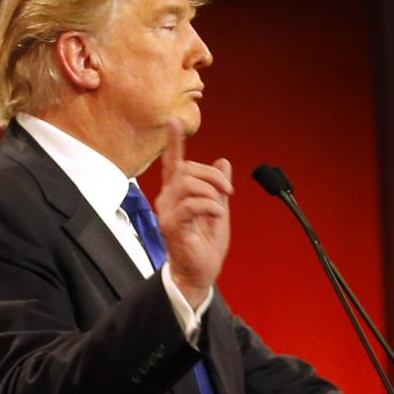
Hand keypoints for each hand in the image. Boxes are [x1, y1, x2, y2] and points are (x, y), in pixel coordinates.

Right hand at [153, 123, 230, 304]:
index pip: (173, 162)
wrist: (200, 272)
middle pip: (188, 169)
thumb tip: (224, 162)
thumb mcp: (218, 209)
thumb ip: (218, 187)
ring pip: (188, 183)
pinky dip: (209, 205)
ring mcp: (166, 212)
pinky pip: (191, 203)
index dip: (175, 141)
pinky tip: (216, 215)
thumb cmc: (205, 245)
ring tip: (220, 206)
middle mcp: (167, 199)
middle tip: (227, 192)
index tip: (175, 122)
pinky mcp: (170, 225)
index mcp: (178, 194)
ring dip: (211, 191)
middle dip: (213, 176)